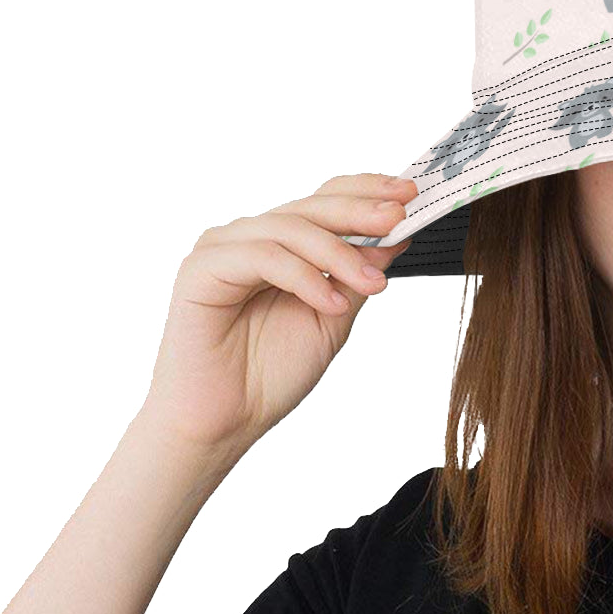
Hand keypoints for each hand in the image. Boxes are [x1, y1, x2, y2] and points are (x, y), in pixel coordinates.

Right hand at [139, 172, 416, 452]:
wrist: (226, 422)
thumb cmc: (271, 373)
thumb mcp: (333, 318)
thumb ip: (358, 276)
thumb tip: (398, 235)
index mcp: (282, 244)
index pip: (326, 200)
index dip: (368, 191)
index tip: (411, 195)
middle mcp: (251, 237)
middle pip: (311, 207)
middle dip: (361, 211)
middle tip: (399, 218)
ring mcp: (223, 249)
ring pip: (290, 229)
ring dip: (339, 255)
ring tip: (373, 285)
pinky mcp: (201, 270)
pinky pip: (262, 257)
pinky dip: (304, 279)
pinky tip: (331, 304)